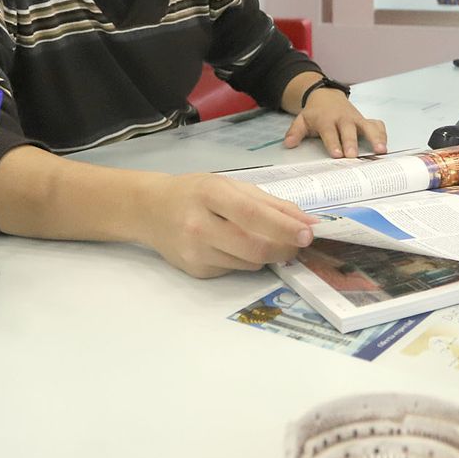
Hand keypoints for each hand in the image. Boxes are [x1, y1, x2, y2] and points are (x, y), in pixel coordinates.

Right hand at [146, 173, 317, 277]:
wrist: (150, 210)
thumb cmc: (195, 193)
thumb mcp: (230, 186)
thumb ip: (271, 204)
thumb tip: (307, 222)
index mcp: (210, 194)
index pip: (252, 214)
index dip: (283, 227)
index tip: (307, 233)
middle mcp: (198, 225)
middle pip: (253, 247)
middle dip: (284, 248)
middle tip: (298, 243)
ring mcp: (195, 252)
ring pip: (249, 263)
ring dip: (266, 254)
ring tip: (262, 238)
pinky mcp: (196, 271)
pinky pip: (235, 269)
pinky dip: (246, 260)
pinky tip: (233, 245)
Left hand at [283, 88, 388, 157]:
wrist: (327, 96)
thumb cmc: (315, 113)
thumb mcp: (302, 120)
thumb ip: (295, 132)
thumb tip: (288, 144)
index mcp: (326, 120)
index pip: (330, 132)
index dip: (333, 143)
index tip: (336, 154)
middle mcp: (343, 119)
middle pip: (349, 131)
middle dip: (352, 143)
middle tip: (354, 156)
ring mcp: (356, 119)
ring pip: (367, 127)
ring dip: (375, 138)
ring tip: (380, 150)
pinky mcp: (365, 120)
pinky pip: (377, 125)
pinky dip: (382, 134)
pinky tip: (385, 146)